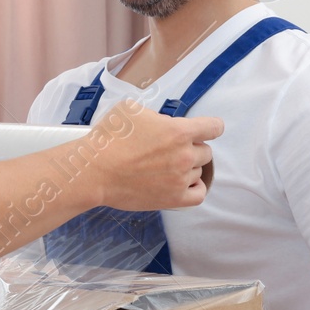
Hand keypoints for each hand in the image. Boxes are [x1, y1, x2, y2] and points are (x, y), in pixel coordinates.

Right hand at [89, 100, 220, 211]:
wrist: (95, 172)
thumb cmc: (109, 140)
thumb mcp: (132, 110)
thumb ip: (156, 115)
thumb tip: (164, 124)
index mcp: (179, 131)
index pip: (215, 127)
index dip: (210, 126)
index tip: (205, 129)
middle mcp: (184, 156)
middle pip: (205, 151)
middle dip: (192, 148)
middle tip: (171, 150)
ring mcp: (180, 179)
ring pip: (199, 171)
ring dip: (188, 168)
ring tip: (167, 167)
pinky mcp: (174, 199)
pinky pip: (199, 195)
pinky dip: (195, 188)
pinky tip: (183, 183)